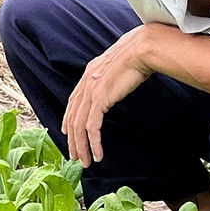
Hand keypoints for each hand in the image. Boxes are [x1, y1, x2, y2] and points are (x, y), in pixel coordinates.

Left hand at [62, 24, 160, 167]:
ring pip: (79, 126)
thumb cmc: (137, 55)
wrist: (142, 49)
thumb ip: (111, 77)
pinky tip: (98, 154)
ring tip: (86, 161)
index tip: (68, 134)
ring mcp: (91, 91)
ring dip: (82, 147)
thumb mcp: (118, 66)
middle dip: (73, 140)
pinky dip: (94, 143)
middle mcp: (86, 83)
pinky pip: (92, 127)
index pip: (73, 102)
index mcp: (89, 74)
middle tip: (75, 156)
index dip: (68, 120)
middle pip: (73, 118)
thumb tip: (115, 83)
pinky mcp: (100, 98)